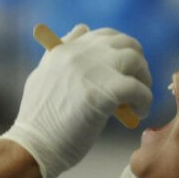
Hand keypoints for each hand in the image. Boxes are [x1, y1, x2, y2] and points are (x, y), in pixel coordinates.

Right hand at [0, 25, 152, 177]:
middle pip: (125, 44)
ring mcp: (91, 70)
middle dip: (137, 64)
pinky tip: (139, 113)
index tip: (125, 70)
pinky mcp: (105, 92)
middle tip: (137, 85)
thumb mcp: (43, 76)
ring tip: (139, 101)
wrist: (33, 148)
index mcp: (64, 50)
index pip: (104, 36)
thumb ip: (61, 52)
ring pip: (135, 61)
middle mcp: (78, 54)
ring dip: (143, 80)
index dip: (121, 51)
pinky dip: (144, 101)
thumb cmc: (39, 121)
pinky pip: (139, 89)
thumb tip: (82, 29)